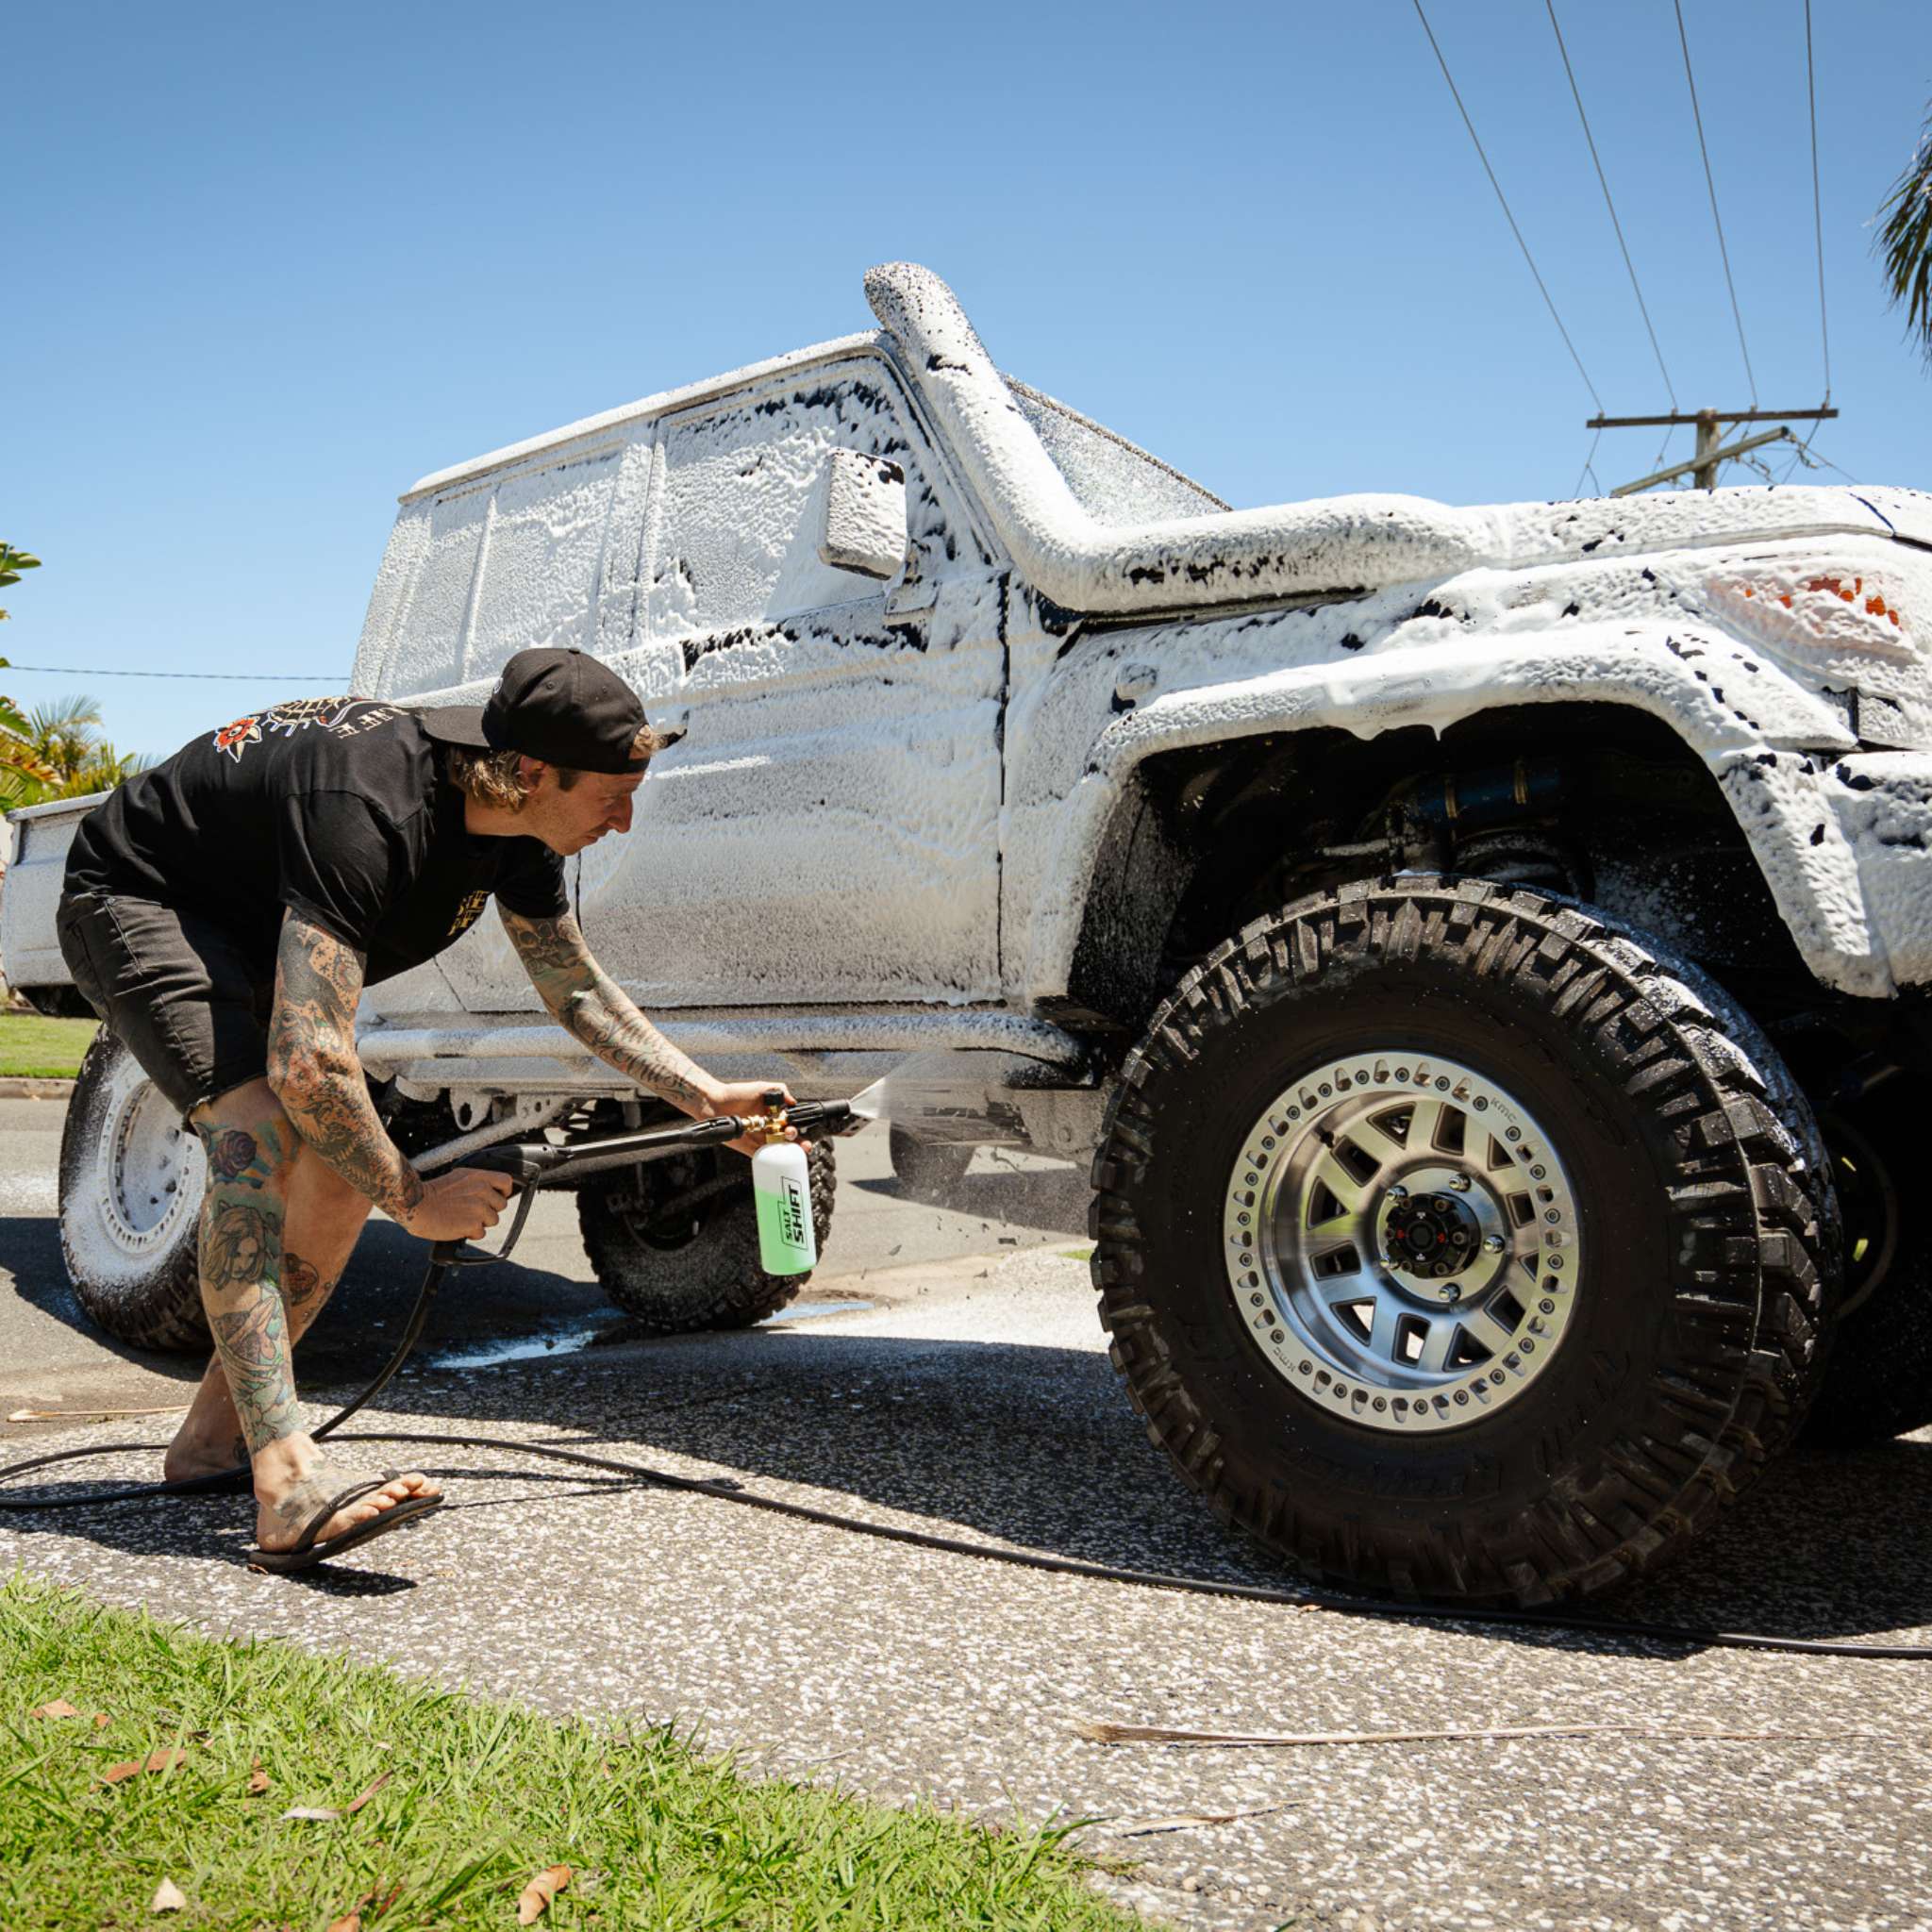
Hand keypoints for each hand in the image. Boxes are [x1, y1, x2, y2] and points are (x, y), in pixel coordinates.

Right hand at [398, 1168, 514, 1241]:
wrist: (416, 1205)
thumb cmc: (433, 1194)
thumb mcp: (459, 1177)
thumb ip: (477, 1182)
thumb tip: (491, 1190)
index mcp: (478, 1177)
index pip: (506, 1182)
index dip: (503, 1192)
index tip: (496, 1198)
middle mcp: (482, 1190)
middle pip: (501, 1205)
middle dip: (489, 1210)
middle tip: (471, 1211)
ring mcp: (479, 1207)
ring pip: (492, 1220)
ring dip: (480, 1222)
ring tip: (462, 1218)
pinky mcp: (473, 1224)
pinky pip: (481, 1233)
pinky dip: (470, 1233)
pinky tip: (458, 1226)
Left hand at [702, 1080, 805, 1159]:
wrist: (713, 1103)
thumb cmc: (734, 1093)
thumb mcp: (760, 1087)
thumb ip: (779, 1090)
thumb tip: (793, 1100)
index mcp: (773, 1114)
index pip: (791, 1123)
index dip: (799, 1127)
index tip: (801, 1128)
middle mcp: (768, 1127)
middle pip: (788, 1139)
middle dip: (797, 1141)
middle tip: (792, 1135)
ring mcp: (759, 1138)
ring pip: (778, 1150)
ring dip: (788, 1153)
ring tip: (792, 1149)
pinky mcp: (749, 1148)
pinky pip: (762, 1157)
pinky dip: (770, 1160)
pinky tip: (777, 1159)